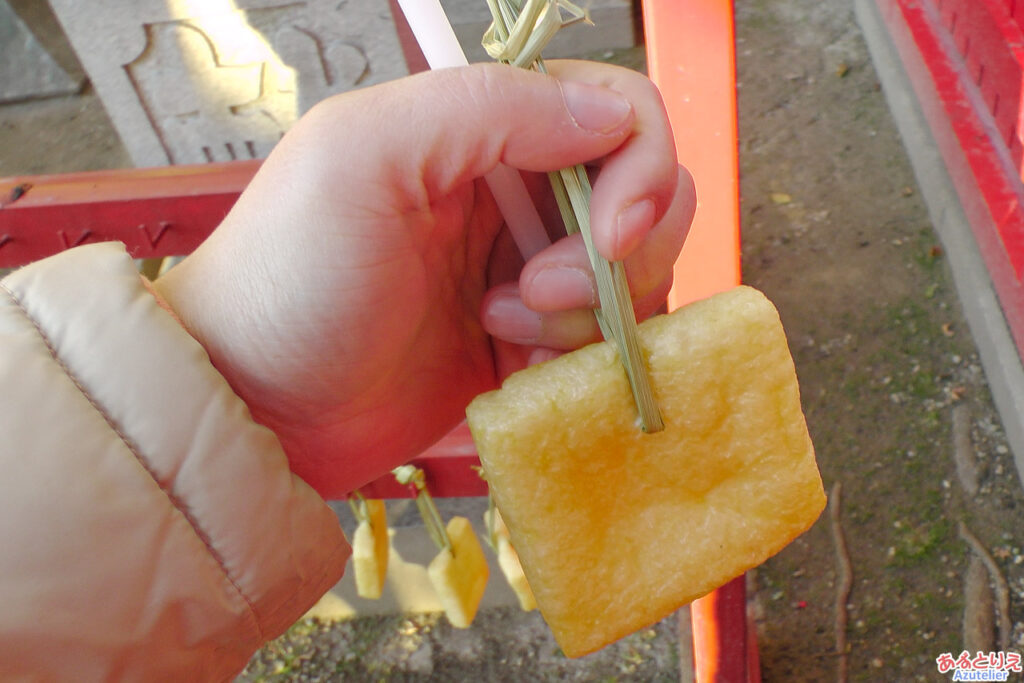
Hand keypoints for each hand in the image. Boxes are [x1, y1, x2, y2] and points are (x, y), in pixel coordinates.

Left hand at [154, 61, 695, 497]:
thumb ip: (489, 106)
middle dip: (610, 258)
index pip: (617, 112)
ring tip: (498, 329)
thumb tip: (610, 113)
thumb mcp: (363, 157)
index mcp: (480, 131)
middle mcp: (513, 194)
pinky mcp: (523, 344)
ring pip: (630, 278)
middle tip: (531, 293)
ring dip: (586, 316)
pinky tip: (511, 371)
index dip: (637, 169)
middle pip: (644, 200)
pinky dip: (577, 362)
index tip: (608, 235)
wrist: (255, 406)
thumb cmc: (285, 277)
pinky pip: (601, 344)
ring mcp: (523, 273)